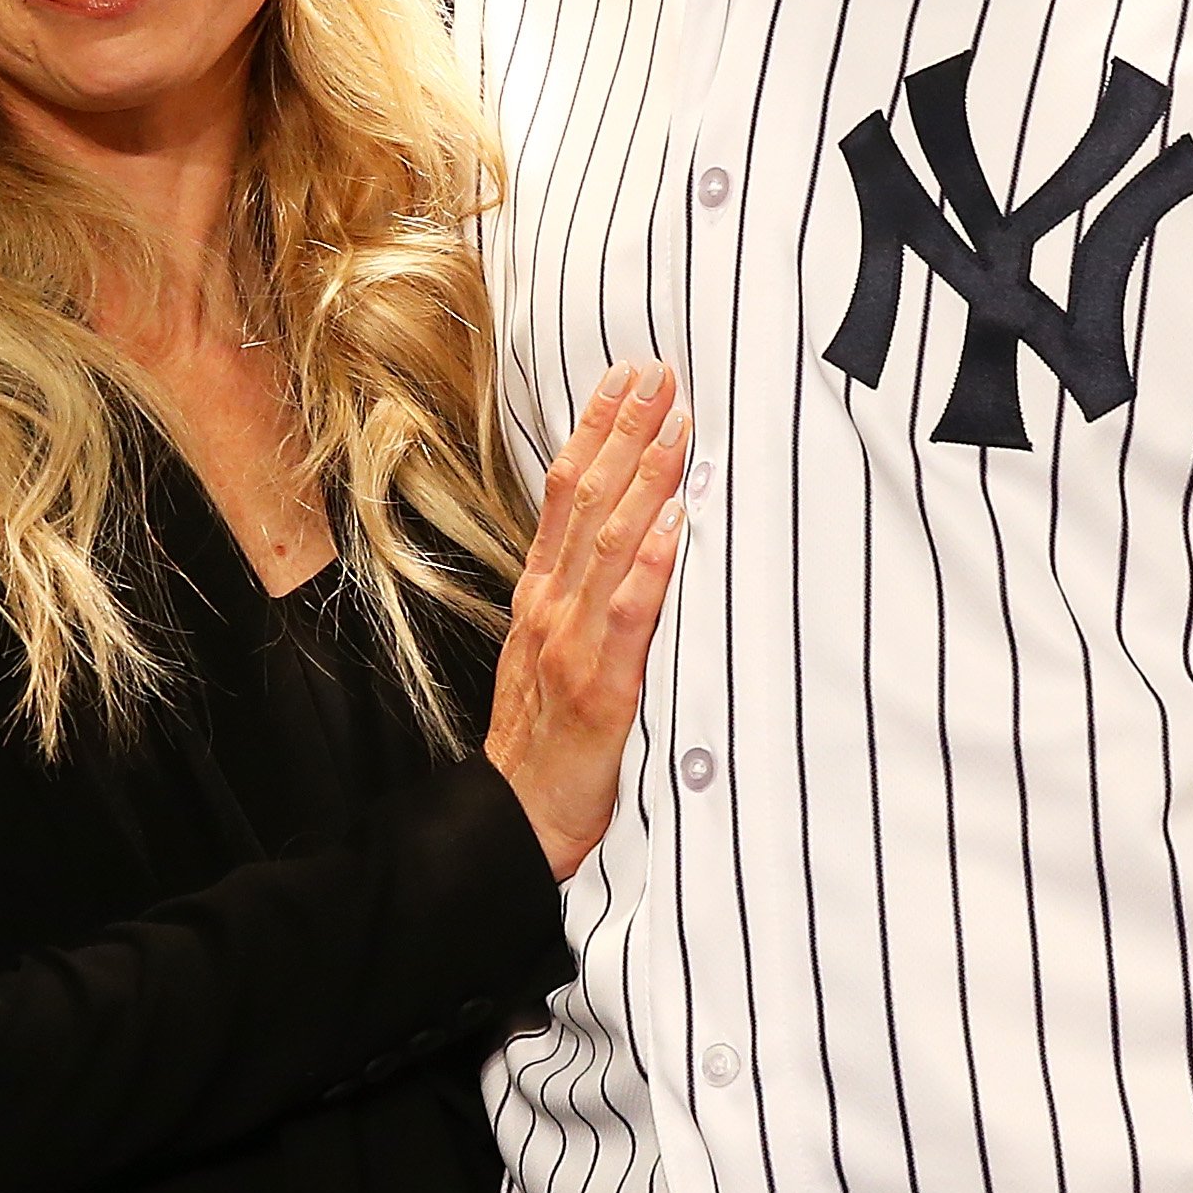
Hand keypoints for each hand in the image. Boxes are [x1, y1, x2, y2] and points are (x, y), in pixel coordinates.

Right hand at [485, 362, 689, 878]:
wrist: (516, 819)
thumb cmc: (545, 737)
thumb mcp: (553, 651)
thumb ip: (585, 594)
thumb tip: (632, 532)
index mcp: (543, 593)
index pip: (567, 492)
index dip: (596, 430)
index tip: (625, 378)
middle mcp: (553, 605)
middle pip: (588, 500)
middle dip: (624, 430)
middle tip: (658, 373)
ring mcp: (572, 642)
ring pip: (609, 543)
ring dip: (645, 479)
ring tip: (676, 425)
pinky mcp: (599, 686)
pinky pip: (627, 616)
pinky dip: (650, 566)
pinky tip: (674, 525)